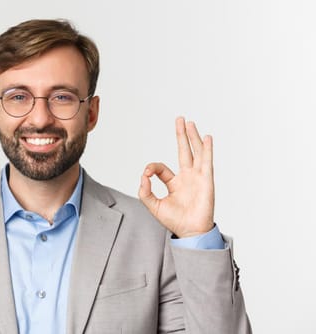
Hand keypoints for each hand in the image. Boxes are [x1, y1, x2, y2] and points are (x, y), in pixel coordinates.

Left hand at [138, 117, 214, 237]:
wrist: (190, 232)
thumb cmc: (175, 221)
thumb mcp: (154, 206)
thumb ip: (145, 192)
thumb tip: (143, 177)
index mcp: (174, 183)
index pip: (162, 168)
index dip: (152, 168)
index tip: (146, 174)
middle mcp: (187, 177)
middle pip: (184, 151)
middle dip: (181, 135)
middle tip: (180, 119)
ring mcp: (197, 177)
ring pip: (195, 152)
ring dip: (193, 137)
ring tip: (189, 123)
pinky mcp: (206, 180)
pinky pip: (206, 161)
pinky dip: (207, 149)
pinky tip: (207, 138)